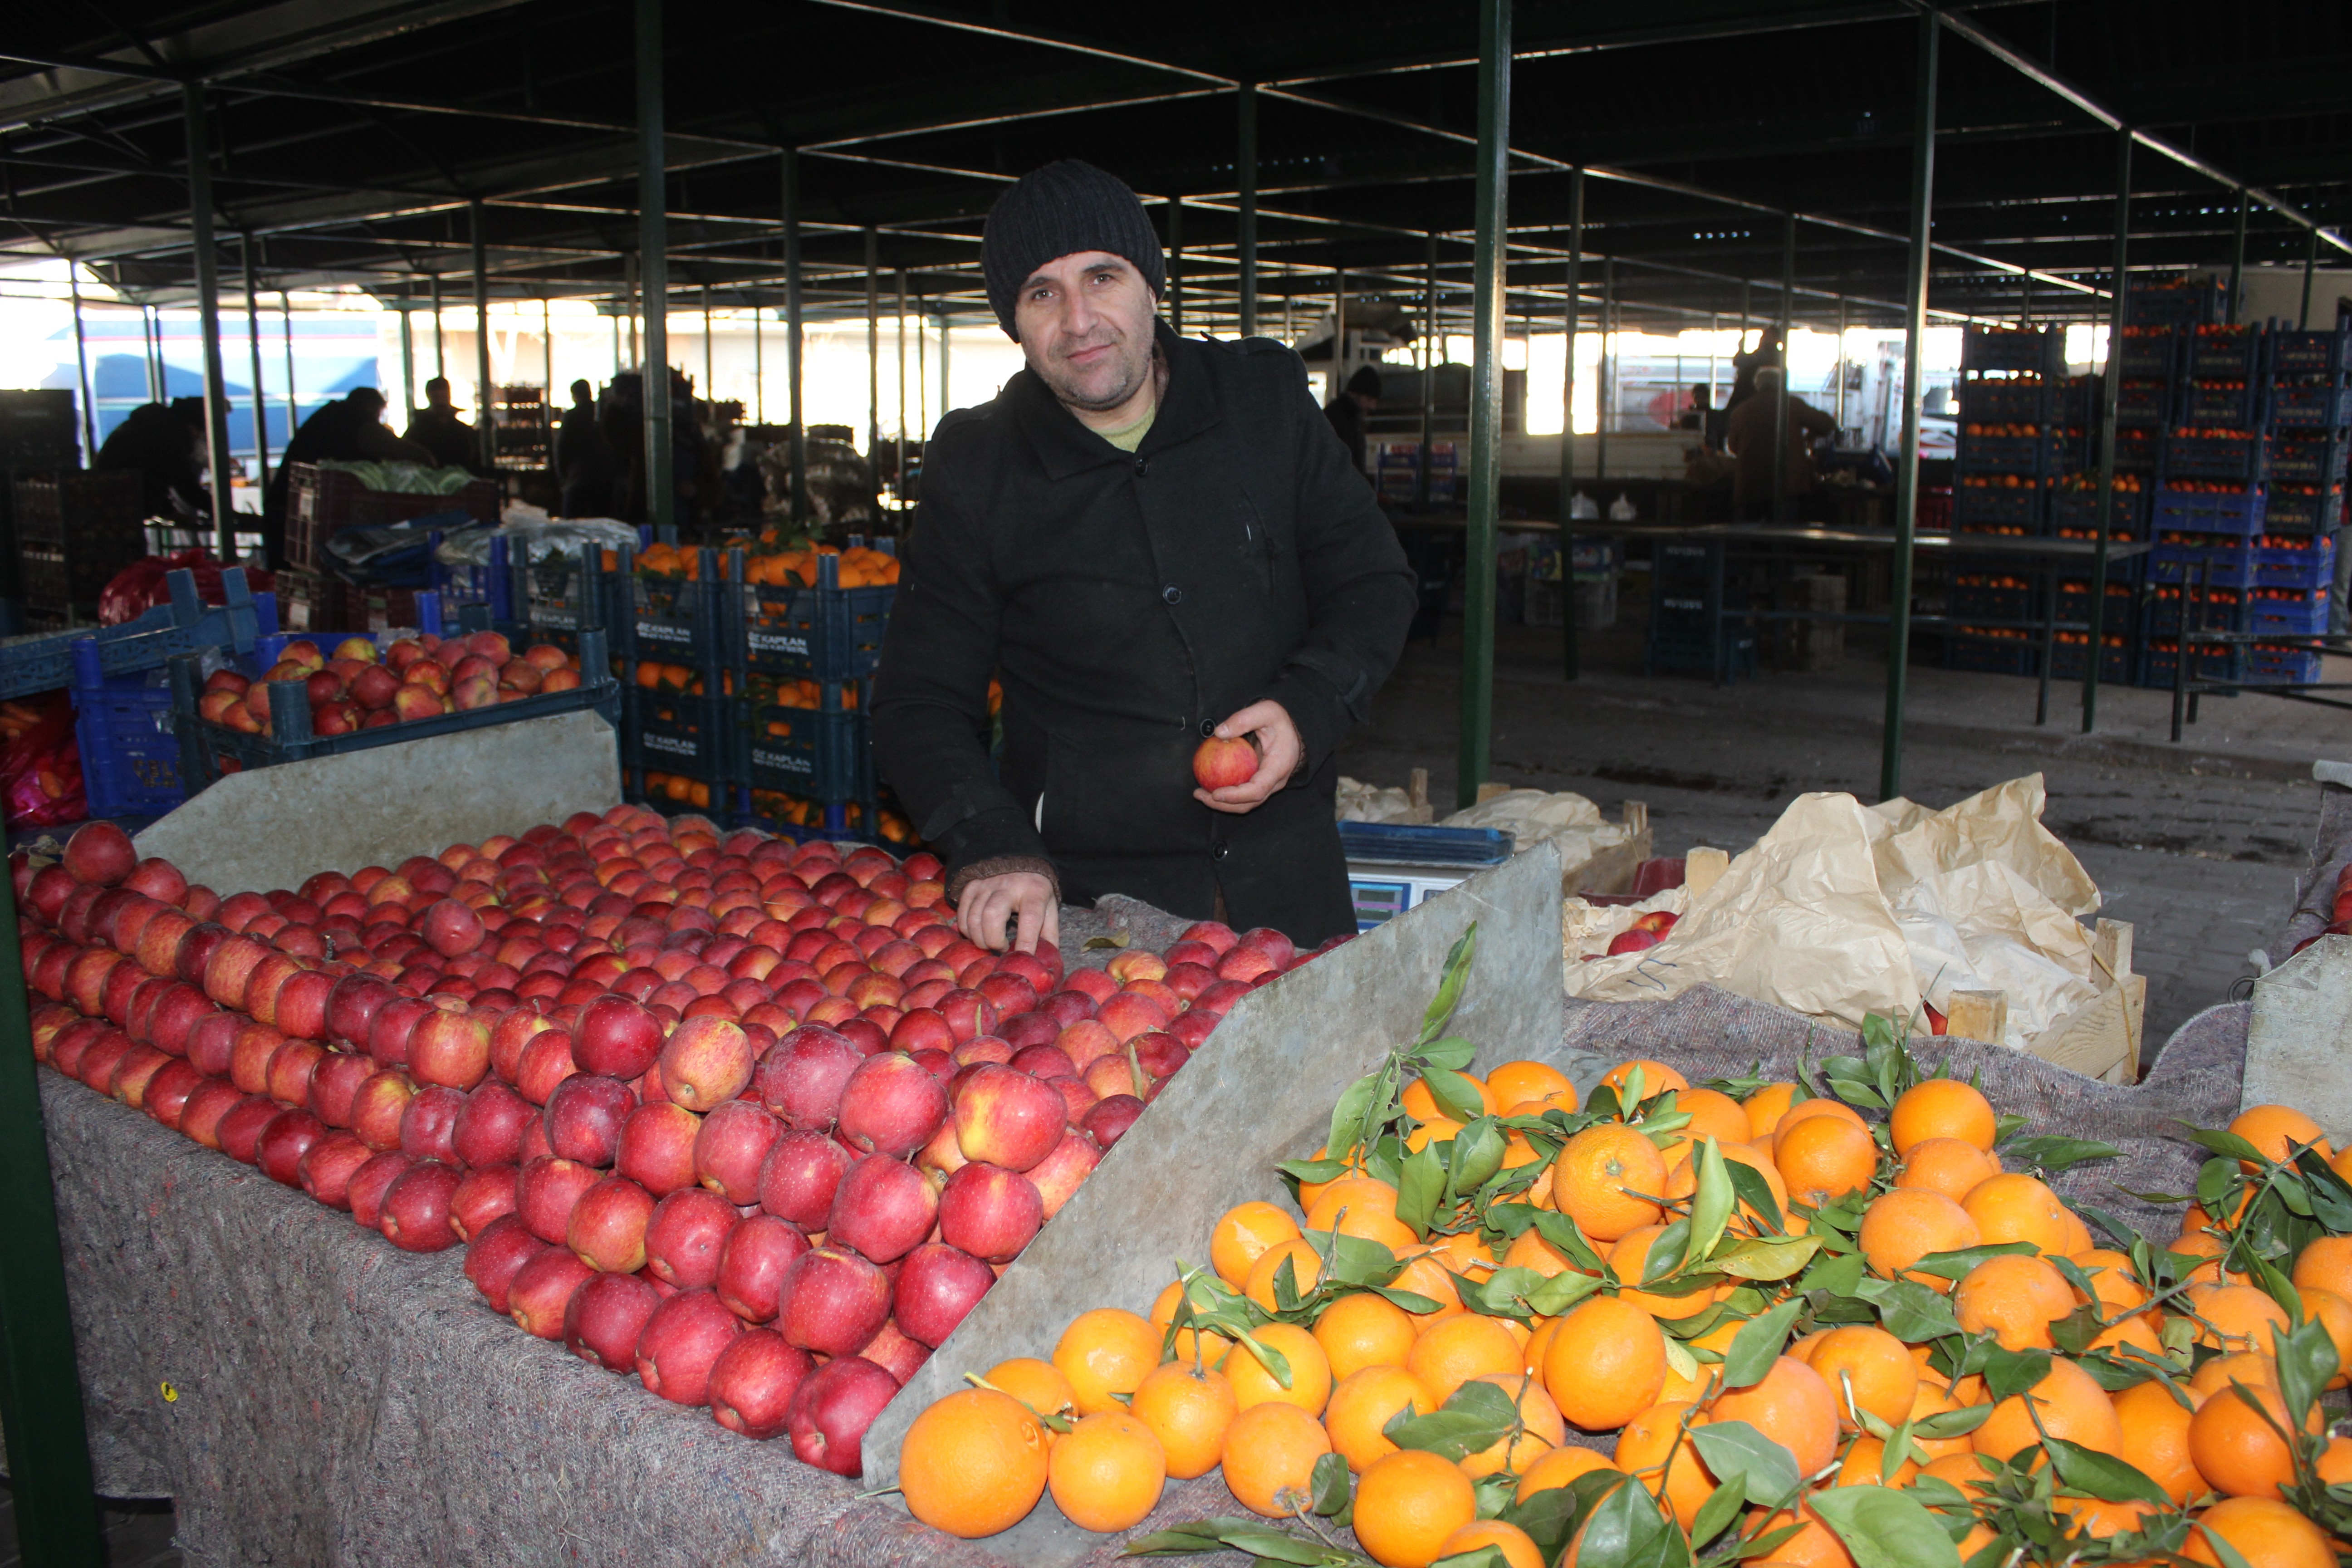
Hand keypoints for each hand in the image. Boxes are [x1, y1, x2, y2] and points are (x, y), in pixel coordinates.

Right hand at [955, 872, 1059, 953]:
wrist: (1019, 864)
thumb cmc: (1035, 893)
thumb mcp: (1049, 909)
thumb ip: (1049, 935)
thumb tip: (1044, 962)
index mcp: (1034, 891)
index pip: (1030, 919)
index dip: (1026, 943)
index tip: (1022, 958)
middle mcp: (1009, 886)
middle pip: (992, 915)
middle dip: (993, 940)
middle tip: (1001, 948)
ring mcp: (987, 885)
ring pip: (974, 917)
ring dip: (979, 939)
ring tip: (991, 943)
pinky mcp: (971, 886)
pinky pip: (962, 915)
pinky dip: (967, 931)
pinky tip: (978, 934)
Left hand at [1193, 700, 1301, 814]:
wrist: (1293, 729)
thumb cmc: (1280, 720)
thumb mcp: (1266, 711)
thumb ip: (1243, 719)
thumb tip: (1219, 733)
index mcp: (1279, 767)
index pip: (1257, 789)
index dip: (1236, 795)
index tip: (1215, 793)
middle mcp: (1276, 781)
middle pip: (1250, 802)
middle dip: (1224, 804)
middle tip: (1200, 794)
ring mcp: (1269, 784)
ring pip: (1247, 803)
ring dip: (1223, 803)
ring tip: (1200, 794)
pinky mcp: (1261, 783)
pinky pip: (1244, 795)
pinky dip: (1227, 795)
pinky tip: (1209, 786)